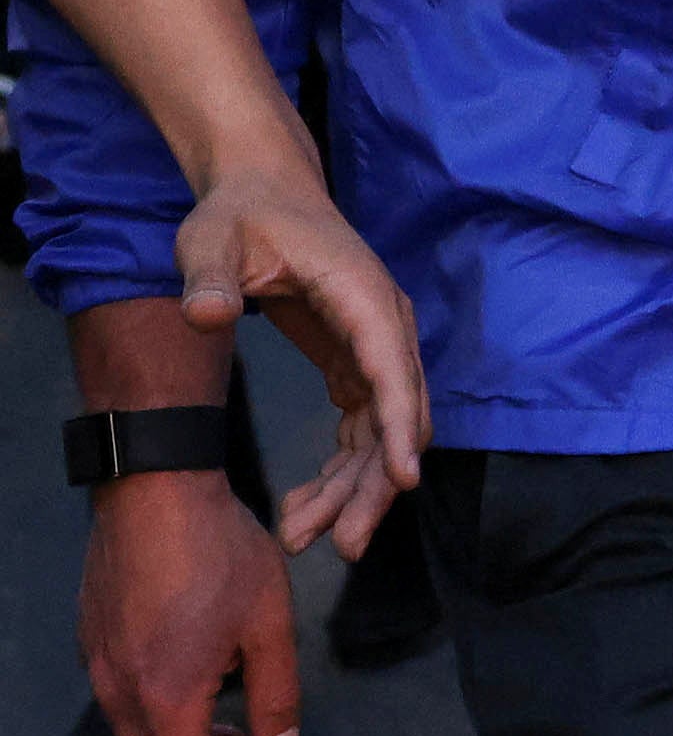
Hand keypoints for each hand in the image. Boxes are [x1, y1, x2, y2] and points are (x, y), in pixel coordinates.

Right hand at [80, 469, 300, 735]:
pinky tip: (201, 677)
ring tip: (232, 726)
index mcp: (165, 694)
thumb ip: (277, 692)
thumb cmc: (219, 550)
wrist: (154, 488)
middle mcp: (120, 689)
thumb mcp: (270, 621)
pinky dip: (162, 709)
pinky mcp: (94, 638)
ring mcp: (100, 663)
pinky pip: (124, 696)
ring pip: (136, 731)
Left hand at [173, 158, 427, 556]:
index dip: (397, 428)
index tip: (404, 482)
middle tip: (340, 546)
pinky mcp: (356, 360)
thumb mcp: (211, 240)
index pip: (391, 368)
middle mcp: (382, 325)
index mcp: (361, 295)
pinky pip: (362, 427)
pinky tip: (303, 503)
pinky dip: (340, 469)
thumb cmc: (239, 213)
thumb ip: (207, 276)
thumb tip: (206, 315)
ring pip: (381, 431)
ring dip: (353, 488)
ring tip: (303, 536)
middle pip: (396, 414)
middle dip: (373, 484)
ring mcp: (374, 345)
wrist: (263, 190)